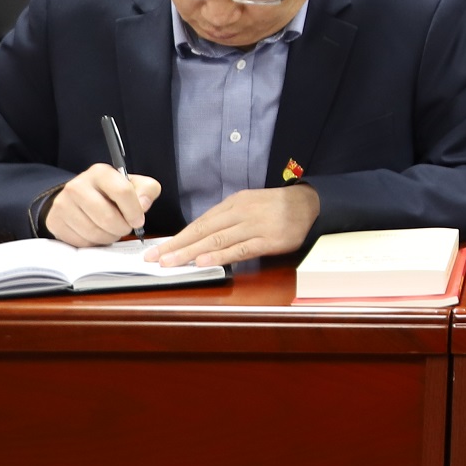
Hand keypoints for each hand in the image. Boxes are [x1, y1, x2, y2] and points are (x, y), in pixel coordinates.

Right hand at [44, 164, 161, 246]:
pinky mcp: (55, 221)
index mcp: (100, 172)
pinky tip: (97, 234)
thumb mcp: (135, 185)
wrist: (81, 198)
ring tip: (112, 231)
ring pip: (93, 231)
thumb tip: (143, 205)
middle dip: (122, 228)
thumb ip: (147, 191)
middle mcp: (78, 185)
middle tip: (125, 228)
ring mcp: (63, 204)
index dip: (134, 211)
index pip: (122, 192)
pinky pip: (80, 241)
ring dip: (109, 237)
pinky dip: (93, 242)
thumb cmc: (112, 192)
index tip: (138, 221)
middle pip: (107, 216)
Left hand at [155, 185, 321, 266]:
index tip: (158, 248)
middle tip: (155, 258)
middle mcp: (241, 213)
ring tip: (171, 262)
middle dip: (177, 245)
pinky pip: (240, 249)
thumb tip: (199, 236)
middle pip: (203, 231)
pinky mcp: (268, 240)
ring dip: (191, 252)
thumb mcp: (249, 204)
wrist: (309, 203)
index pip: (200, 222)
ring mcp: (254, 227)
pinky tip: (203, 262)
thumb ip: (226, 219)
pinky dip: (220, 256)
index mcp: (234, 203)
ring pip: (217, 240)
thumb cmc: (276, 207)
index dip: (178, 237)